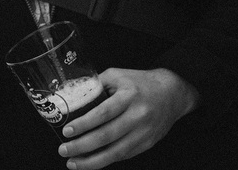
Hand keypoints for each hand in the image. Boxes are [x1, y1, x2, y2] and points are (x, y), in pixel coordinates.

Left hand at [58, 68, 199, 169]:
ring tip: (72, 162)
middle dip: (81, 146)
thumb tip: (69, 95)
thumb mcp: (119, 76)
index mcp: (130, 95)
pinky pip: (123, 156)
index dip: (84, 124)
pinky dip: (104, 161)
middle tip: (63, 149)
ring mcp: (144, 131)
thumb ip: (96, 84)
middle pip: (107, 135)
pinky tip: (90, 161)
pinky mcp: (147, 143)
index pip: (104, 112)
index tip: (67, 130)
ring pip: (114, 152)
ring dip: (90, 161)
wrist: (173, 93)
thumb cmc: (142, 83)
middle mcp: (139, 114)